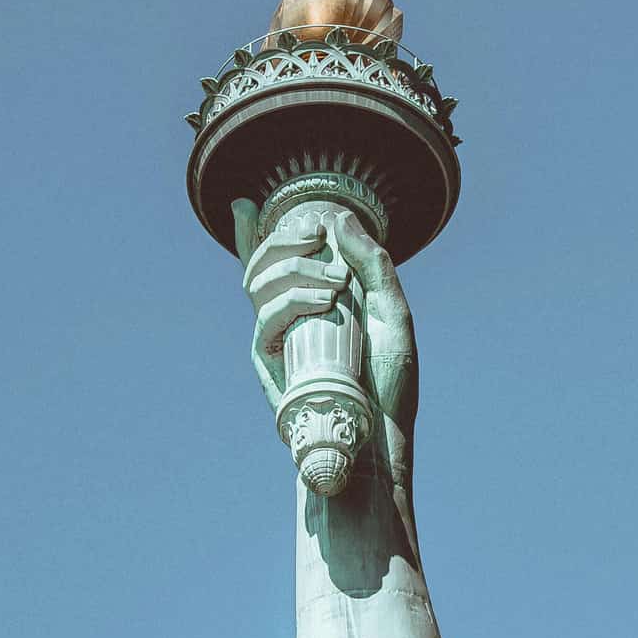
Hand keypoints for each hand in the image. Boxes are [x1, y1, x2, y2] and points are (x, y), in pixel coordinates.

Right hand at [242, 205, 415, 425]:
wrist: (380, 432)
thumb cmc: (389, 380)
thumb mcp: (392, 312)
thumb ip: (372, 264)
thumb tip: (339, 218)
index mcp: (313, 300)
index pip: (274, 262)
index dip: (250, 233)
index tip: (245, 205)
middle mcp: (289, 315)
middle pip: (262, 262)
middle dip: (286, 237)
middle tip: (318, 235)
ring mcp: (276, 336)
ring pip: (259, 282)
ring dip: (295, 268)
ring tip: (335, 283)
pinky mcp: (269, 360)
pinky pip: (265, 317)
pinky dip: (291, 300)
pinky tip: (323, 302)